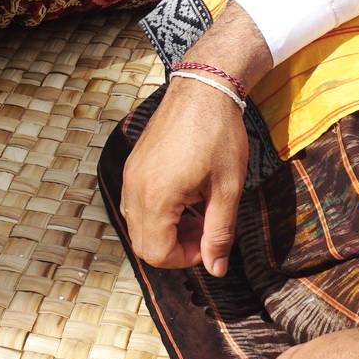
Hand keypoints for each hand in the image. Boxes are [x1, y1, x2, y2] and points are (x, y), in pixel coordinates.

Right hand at [120, 75, 247, 275]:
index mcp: (157, 197)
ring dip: (165, 230)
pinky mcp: (133, 164)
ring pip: (137, 224)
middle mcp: (135, 188)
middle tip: (204, 231)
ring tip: (197, 213)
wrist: (203, 89)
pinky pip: (135, 202)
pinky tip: (184, 196)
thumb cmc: (219, 135)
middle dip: (174, 247)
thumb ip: (220, 233)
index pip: (157, 254)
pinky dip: (157, 211)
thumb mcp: (228, 188)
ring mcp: (130, 175)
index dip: (185, 259)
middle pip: (143, 243)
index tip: (209, 244)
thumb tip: (216, 269)